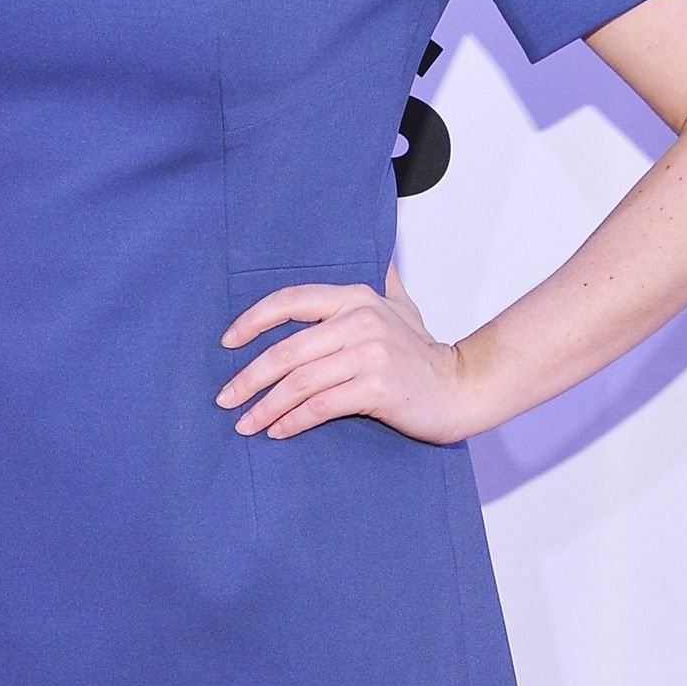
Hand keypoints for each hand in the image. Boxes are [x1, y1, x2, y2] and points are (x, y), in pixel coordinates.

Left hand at [216, 267, 480, 443]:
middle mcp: (360, 321)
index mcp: (356, 298)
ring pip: (300, 382)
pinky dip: (293, 421)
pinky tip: (278, 431)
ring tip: (245, 422)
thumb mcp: (400, 307)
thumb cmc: (423, 355)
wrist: (460, 389)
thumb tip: (371, 254)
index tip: (227, 342)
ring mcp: (369, 355)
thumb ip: (378, 282)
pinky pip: (321, 406)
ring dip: (266, 406)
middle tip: (226, 398)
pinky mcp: (375, 388)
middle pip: (287, 349)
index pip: (291, 301)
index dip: (252, 321)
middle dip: (249, 377)